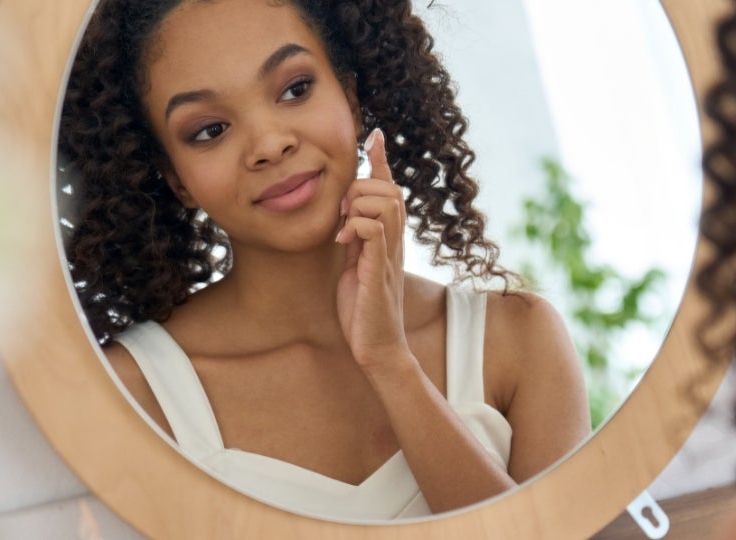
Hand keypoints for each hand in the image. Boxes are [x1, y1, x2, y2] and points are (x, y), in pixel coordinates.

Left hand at [334, 128, 409, 368]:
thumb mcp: (356, 266)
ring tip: (343, 226)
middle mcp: (394, 244)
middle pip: (392, 190)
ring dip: (359, 204)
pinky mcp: (379, 273)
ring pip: (387, 205)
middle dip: (362, 187)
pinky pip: (375, 233)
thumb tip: (347, 215)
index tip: (373, 135)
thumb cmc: (364, 311)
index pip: (390, 191)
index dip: (381, 161)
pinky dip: (357, 226)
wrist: (377, 349)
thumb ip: (356, 240)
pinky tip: (342, 239)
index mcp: (388, 239)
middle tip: (341, 212)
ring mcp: (389, 257)